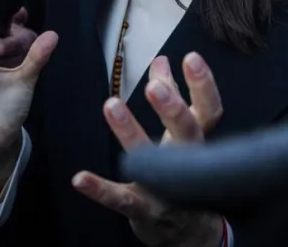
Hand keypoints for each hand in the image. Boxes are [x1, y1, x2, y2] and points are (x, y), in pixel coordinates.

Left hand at [72, 54, 224, 246]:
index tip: (190, 58)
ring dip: (130, 133)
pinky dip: (99, 189)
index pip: (209, 112)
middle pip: (187, 134)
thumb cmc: (184, 171)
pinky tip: (79, 178)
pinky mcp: (142, 209)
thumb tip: (162, 60)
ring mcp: (166, 189)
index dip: (203, 86)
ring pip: (152, 163)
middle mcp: (187, 164)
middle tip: (154, 87)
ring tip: (111, 105)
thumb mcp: (182, 133)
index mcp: (197, 141)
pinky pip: (120, 199)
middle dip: (173, 110)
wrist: (188, 232)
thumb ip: (173, 94)